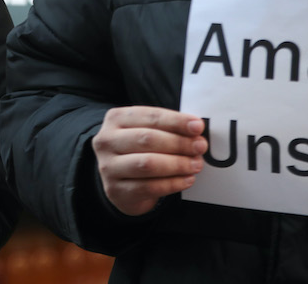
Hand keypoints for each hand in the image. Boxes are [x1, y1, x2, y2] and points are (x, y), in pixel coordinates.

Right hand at [91, 106, 206, 216]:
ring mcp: (108, 167)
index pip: (150, 117)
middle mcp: (106, 141)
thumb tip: (196, 129)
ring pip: (148, 164)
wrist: (119, 182)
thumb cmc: (138, 151)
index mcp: (115, 119)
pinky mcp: (116, 190)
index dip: (176, 121)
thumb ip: (167, 128)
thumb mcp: (146, 132)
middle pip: (147, 139)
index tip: (198, 126)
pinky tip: (187, 180)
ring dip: (178, 164)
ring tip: (196, 164)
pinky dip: (173, 183)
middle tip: (200, 147)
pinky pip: (149, 187)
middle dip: (179, 143)